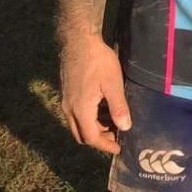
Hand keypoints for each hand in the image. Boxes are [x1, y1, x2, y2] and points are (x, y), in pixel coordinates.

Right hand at [59, 36, 131, 153]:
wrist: (78, 42)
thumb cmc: (98, 61)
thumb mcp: (113, 84)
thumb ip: (118, 107)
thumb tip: (125, 127)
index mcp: (81, 110)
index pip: (91, 137)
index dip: (105, 145)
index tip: (118, 149)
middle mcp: (69, 110)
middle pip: (81, 134)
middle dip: (98, 139)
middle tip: (116, 136)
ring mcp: (66, 102)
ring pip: (77, 125)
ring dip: (93, 129)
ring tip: (113, 123)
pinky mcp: (67, 94)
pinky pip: (75, 115)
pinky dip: (88, 119)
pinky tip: (102, 109)